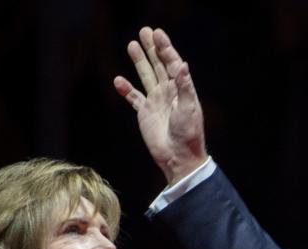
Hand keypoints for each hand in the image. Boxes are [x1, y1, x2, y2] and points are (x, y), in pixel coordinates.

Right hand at [114, 27, 206, 184]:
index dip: (165, 48)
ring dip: (139, 62)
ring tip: (131, 45)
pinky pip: (134, 98)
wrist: (179, 157)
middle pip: (159, 65)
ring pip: (146, 77)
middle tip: (144, 31)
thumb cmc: (188, 134)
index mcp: (181, 90)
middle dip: (152, 49)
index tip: (157, 34)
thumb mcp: (189, 109)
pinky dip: (126, 89)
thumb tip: (183, 65)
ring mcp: (156, 102)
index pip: (173, 64)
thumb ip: (185, 87)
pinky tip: (118, 80)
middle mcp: (168, 93)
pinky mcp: (145, 113)